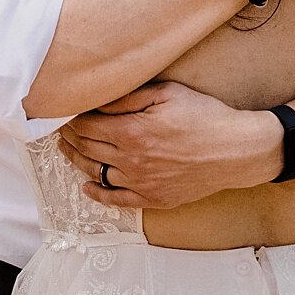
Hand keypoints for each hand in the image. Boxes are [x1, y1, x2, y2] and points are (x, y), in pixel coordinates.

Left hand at [60, 84, 282, 210]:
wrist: (237, 150)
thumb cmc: (205, 116)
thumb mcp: (167, 93)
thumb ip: (128, 98)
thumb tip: (97, 100)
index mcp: (132, 131)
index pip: (87, 125)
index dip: (71, 119)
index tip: (62, 113)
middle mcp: (131, 160)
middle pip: (87, 148)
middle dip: (69, 137)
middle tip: (57, 130)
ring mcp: (141, 183)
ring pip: (96, 173)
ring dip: (76, 161)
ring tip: (66, 151)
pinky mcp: (153, 199)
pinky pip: (117, 200)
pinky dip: (97, 195)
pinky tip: (87, 187)